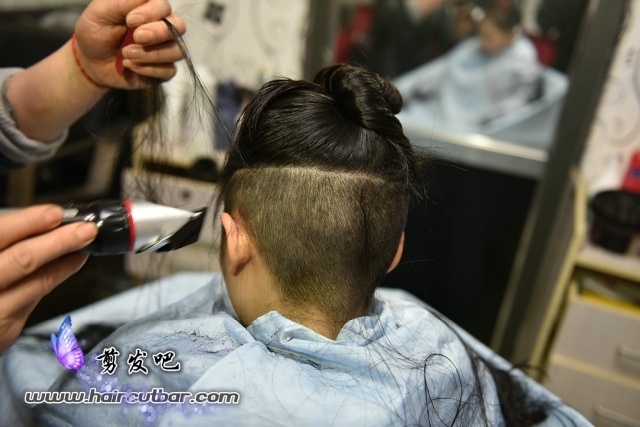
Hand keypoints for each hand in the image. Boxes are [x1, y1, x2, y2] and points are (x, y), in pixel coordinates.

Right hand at [0, 205, 97, 353]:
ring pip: (36, 283)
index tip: (55, 213)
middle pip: (22, 260)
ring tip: (84, 244)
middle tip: (85, 229)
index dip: (28, 222)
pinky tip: (68, 264)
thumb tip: (37, 223)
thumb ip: (3, 241)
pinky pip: (35, 299)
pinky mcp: (4, 331)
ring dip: (66, 261)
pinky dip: (53, 278)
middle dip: (59, 241)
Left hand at [74, 0, 186, 87]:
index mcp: (149, 9)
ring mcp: (165, 49)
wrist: (90, 61)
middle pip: (179, 26)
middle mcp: (161, 27)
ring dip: (152, 54)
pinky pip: (169, 70)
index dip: (152, 12)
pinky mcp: (163, 70)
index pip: (163, 5)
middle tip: (136, 38)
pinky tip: (130, 66)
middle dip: (159, 33)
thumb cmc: (96, 32)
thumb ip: (123, 2)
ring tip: (126, 54)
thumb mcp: (100, 12)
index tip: (130, 20)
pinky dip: (149, 69)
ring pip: (177, 50)